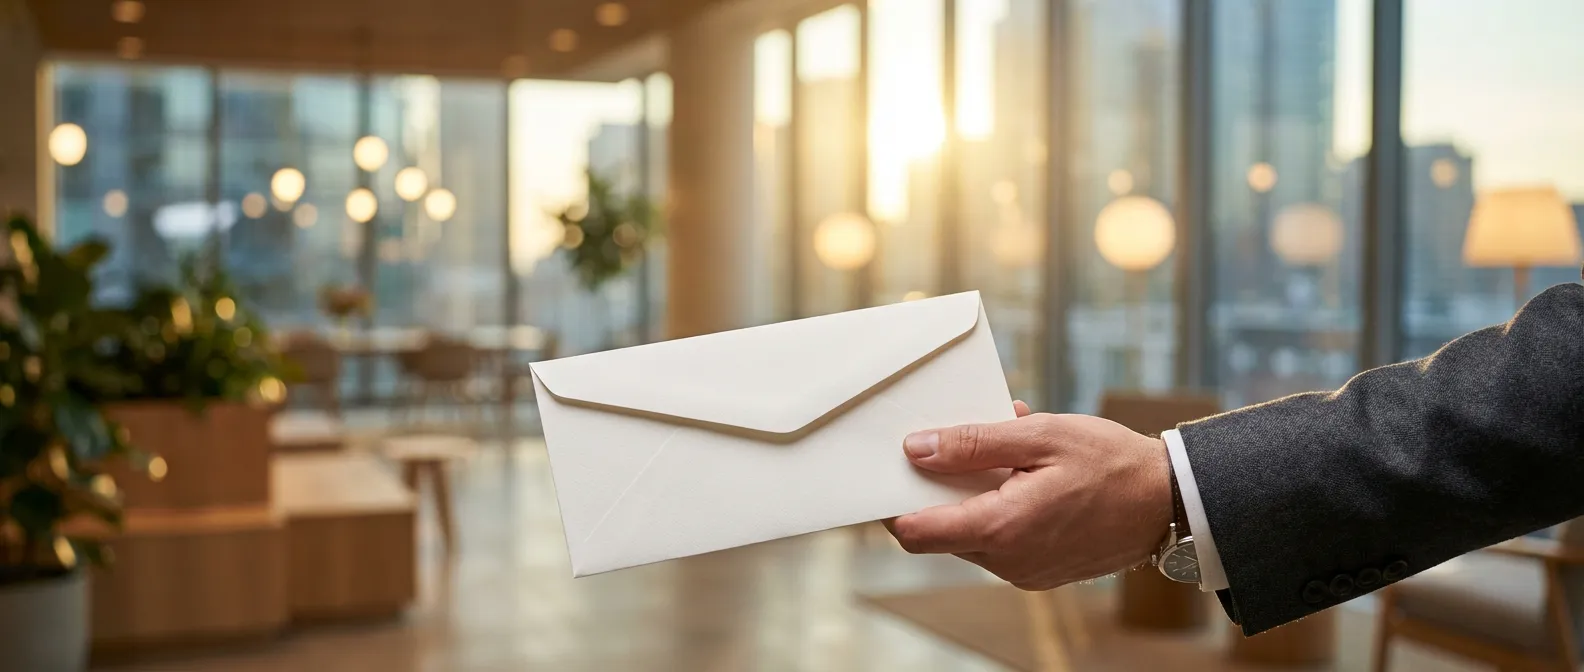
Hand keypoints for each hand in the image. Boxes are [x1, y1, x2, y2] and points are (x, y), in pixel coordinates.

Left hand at [885, 401, 1172, 590]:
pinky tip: (1024, 469)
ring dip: (975, 491)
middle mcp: (1008, 561)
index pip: (915, 532)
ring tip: (1007, 443)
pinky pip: (1000, 539)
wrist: (1173, 502)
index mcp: (1002, 529)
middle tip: (960, 437)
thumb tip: (916, 450)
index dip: (891, 503)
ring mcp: (1024, 572)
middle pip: (941, 530)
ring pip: (971, 533)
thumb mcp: (1039, 436)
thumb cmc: (1112, 464)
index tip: (888, 471)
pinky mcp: (1040, 572)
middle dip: (941, 484)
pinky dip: (1000, 505)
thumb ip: (972, 444)